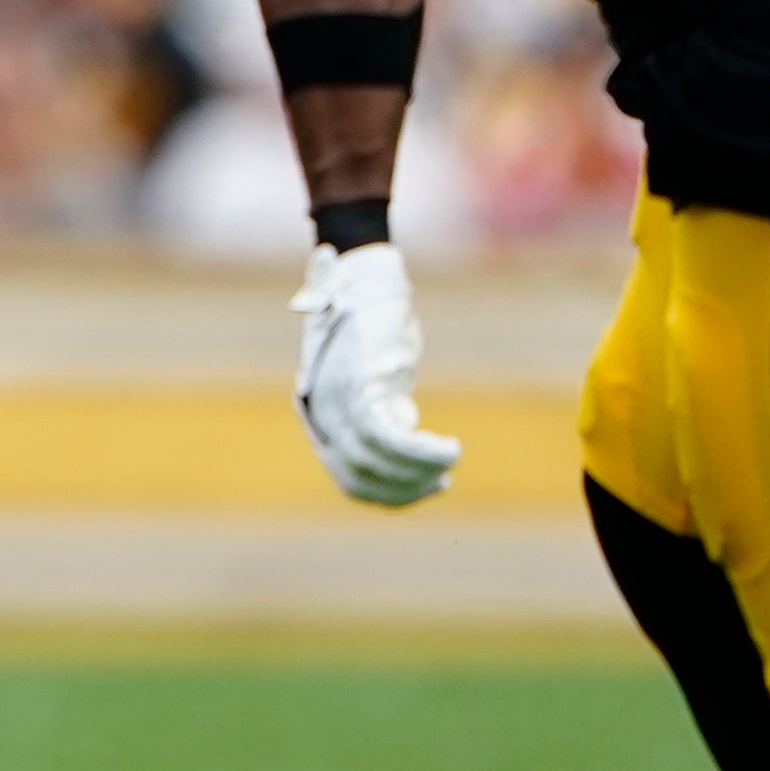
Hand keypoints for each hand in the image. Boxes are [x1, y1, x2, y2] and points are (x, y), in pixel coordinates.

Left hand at [293, 240, 459, 505]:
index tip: (427, 488)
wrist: (361, 276)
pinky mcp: (360, 382)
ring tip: (448, 461)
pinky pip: (389, 436)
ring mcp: (337, 400)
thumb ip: (378, 405)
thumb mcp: (371, 374)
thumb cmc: (372, 326)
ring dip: (419, 472)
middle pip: (360, 477)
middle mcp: (322, 414)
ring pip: (375, 461)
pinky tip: (449, 450)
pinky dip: (422, 452)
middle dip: (406, 490)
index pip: (349, 479)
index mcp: (320, 418)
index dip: (391, 494)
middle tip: (440, 481)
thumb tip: (403, 426)